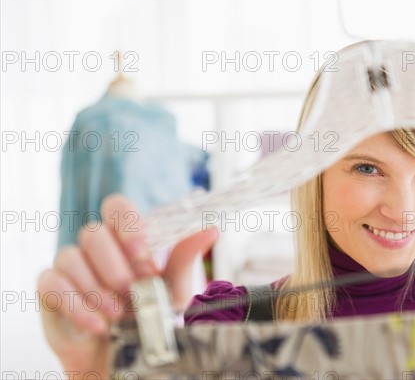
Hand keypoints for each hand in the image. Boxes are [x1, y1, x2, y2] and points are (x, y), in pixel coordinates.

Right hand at [37, 194, 218, 377]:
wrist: (128, 359)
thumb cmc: (152, 317)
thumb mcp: (175, 289)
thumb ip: (186, 257)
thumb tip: (211, 228)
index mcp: (125, 239)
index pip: (116, 207)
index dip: (127, 224)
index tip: (144, 254)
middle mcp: (97, 248)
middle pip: (93, 232)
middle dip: (115, 264)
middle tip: (134, 290)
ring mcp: (71, 267)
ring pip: (70, 256)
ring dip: (96, 287)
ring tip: (119, 314)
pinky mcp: (51, 291)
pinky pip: (51, 284)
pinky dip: (75, 305)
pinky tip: (98, 326)